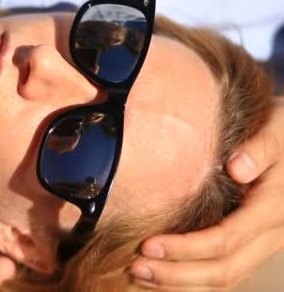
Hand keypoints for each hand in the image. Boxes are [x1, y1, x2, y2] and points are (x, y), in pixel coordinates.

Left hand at [129, 96, 283, 289]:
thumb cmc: (281, 131)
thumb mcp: (276, 130)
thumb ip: (260, 148)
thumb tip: (237, 168)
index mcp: (272, 209)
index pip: (225, 240)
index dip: (186, 248)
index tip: (148, 244)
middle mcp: (271, 235)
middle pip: (223, 270)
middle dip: (176, 274)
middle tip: (136, 267)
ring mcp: (262, 245)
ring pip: (224, 279)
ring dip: (180, 283)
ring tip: (140, 275)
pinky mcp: (252, 246)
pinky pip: (224, 275)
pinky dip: (191, 282)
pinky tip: (161, 277)